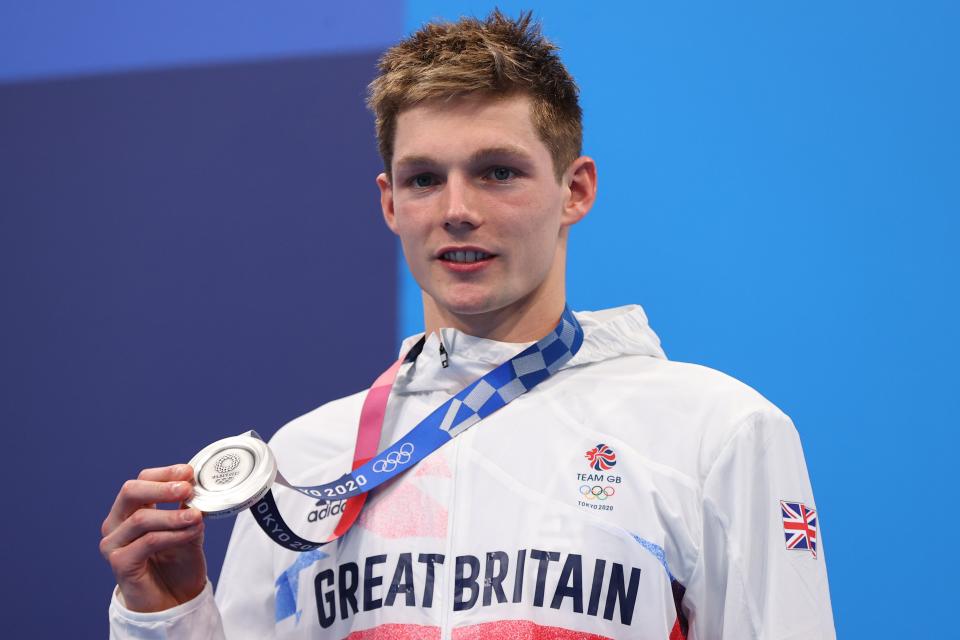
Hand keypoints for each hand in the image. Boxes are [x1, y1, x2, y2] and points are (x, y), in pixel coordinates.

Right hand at [100, 464, 206, 611]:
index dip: (165, 473)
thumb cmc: (178, 563)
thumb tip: (194, 486)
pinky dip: (172, 535)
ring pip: (140, 519)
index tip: (188, 473)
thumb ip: (187, 508)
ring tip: (197, 517)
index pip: (142, 480)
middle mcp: (117, 523)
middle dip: (162, 487)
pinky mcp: (119, 563)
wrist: (174, 601)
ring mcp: (114, 543)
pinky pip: (147, 542)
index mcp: (131, 510)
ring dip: (173, 516)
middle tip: (187, 488)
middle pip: (131, 492)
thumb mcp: (188, 528)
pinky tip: (191, 533)